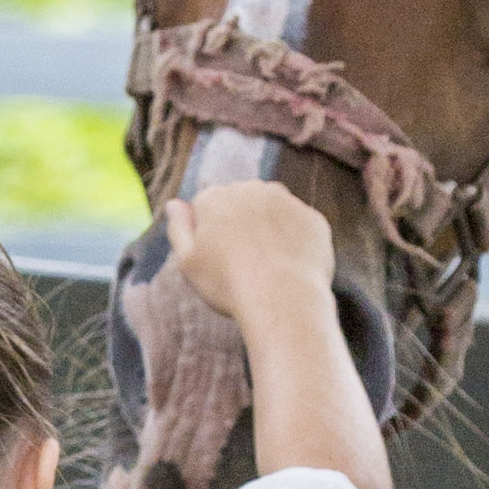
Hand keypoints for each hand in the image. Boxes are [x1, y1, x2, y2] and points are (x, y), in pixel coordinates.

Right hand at [165, 174, 339, 324]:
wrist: (283, 299)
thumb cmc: (228, 284)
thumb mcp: (188, 262)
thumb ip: (178, 228)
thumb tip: (174, 203)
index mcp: (216, 197)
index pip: (207, 206)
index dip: (210, 232)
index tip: (216, 258)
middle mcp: (252, 188)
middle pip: (242, 203)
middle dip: (240, 224)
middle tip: (243, 262)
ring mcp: (287, 201)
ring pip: (273, 211)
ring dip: (269, 228)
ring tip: (268, 265)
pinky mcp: (314, 218)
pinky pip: (300, 226)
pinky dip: (296, 241)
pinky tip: (290, 267)